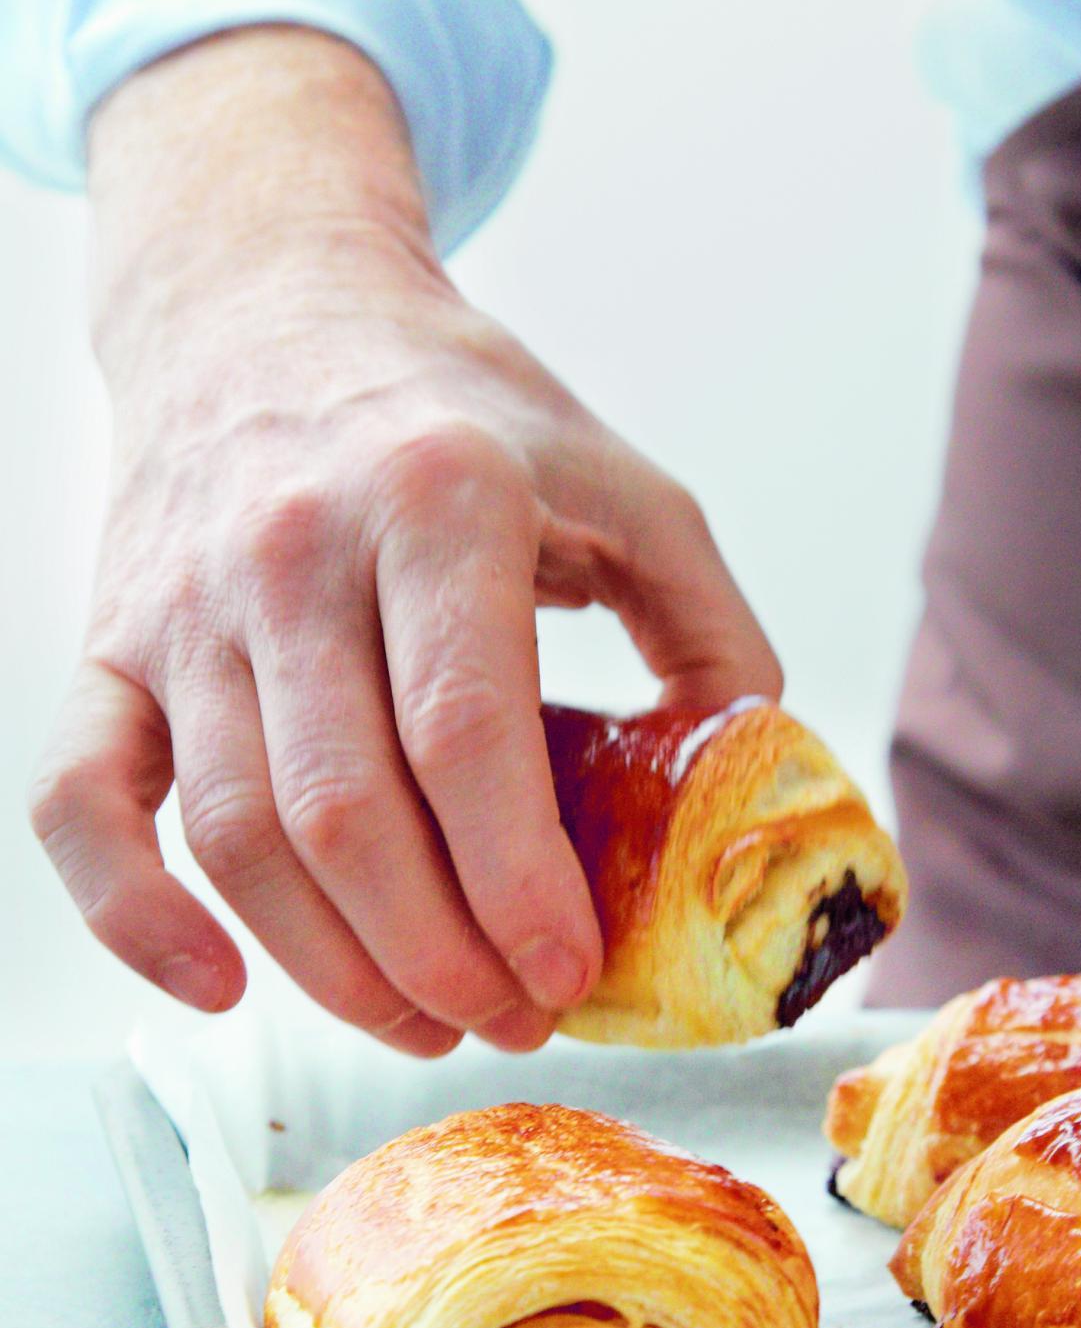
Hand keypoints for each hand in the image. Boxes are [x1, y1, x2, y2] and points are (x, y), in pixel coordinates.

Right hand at [30, 27, 780, 1053]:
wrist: (268, 309)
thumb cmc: (461, 414)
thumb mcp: (620, 478)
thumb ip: (707, 621)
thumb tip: (754, 773)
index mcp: (440, 499)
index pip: (465, 729)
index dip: (518, 878)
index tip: (573, 971)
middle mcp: (292, 547)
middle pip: (347, 810)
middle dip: (439, 953)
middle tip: (514, 1014)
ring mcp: (183, 604)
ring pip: (237, 832)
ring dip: (334, 965)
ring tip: (427, 1018)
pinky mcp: (110, 646)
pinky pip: (79, 804)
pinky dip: (135, 915)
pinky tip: (223, 986)